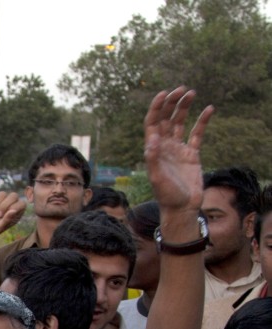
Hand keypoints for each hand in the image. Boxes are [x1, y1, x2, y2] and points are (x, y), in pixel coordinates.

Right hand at [0, 192, 26, 243]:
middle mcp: (9, 205)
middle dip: (4, 205)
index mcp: (15, 213)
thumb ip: (7, 219)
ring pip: (2, 194)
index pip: (22, 203)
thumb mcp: (0, 227)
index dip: (14, 207)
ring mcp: (0, 201)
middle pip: (13, 195)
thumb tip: (14, 211)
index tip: (5, 216)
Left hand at [143, 87, 213, 212]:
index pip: (152, 123)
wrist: (182, 207)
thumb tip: (151, 139)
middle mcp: (164, 146)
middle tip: (182, 89)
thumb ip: (153, 158)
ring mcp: (178, 149)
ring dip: (184, 108)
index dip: (156, 108)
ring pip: (180, 123)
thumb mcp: (156, 177)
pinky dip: (202, 121)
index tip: (164, 94)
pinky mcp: (191, 154)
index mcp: (153, 149)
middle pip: (166, 119)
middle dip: (172, 103)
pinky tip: (209, 109)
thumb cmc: (166, 195)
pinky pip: (196, 133)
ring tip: (191, 93)